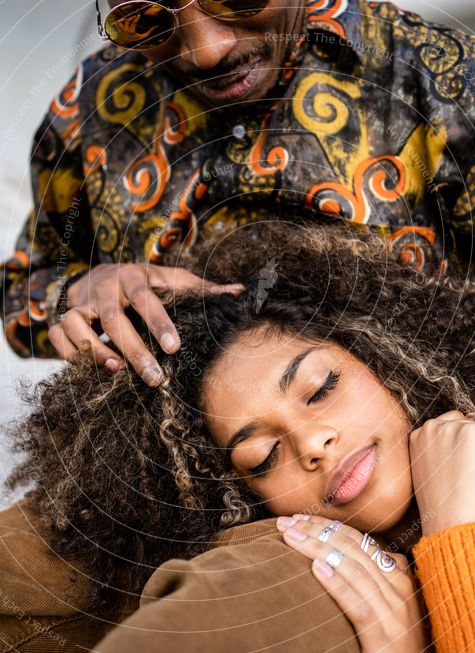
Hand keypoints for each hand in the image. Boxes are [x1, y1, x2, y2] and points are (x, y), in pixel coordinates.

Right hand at [48, 263, 243, 385]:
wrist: (98, 275)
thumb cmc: (142, 282)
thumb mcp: (170, 280)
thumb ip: (201, 289)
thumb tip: (239, 292)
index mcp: (133, 275)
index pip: (146, 297)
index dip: (158, 322)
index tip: (174, 348)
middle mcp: (103, 287)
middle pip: (113, 318)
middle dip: (133, 350)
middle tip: (153, 377)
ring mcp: (79, 302)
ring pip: (77, 325)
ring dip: (96, 351)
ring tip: (118, 372)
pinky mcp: (62, 317)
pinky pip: (58, 337)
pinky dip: (70, 355)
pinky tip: (94, 370)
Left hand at [276, 514, 429, 652]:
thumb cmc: (396, 648)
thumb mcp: (391, 608)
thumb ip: (377, 579)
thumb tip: (350, 551)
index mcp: (400, 578)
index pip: (360, 540)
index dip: (328, 526)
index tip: (300, 518)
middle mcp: (399, 589)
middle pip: (353, 549)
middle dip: (317, 531)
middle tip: (286, 523)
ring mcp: (394, 613)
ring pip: (353, 569)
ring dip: (318, 549)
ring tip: (291, 538)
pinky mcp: (384, 637)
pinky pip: (359, 605)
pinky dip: (337, 584)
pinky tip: (316, 570)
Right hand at [409, 412, 474, 535]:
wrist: (452, 529)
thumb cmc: (445, 512)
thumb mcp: (433, 477)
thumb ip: (442, 456)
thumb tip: (468, 446)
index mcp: (416, 437)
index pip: (448, 429)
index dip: (464, 456)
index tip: (466, 485)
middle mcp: (430, 427)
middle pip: (469, 427)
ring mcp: (453, 428)